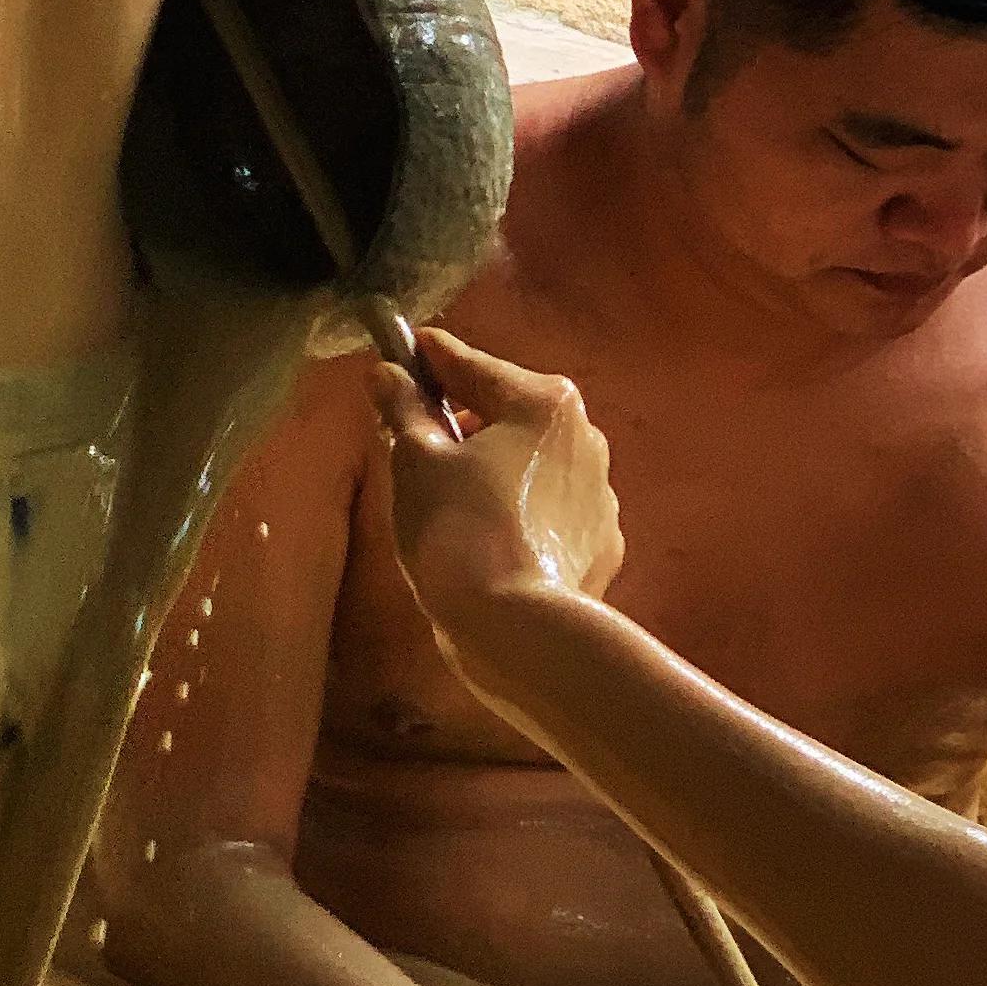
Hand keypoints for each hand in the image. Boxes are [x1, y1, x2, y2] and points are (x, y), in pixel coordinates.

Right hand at [373, 329, 624, 625]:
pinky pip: (546, 512)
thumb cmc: (460, 530)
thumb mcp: (415, 461)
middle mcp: (584, 437)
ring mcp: (600, 495)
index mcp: (543, 403)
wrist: (517, 631)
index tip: (395, 354)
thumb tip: (386, 373)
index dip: (424, 359)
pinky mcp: (600, 544)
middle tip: (409, 442)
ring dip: (491, 468)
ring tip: (446, 502)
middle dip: (459, 421)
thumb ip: (403, 408)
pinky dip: (517, 514)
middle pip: (505, 413)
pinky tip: (487, 540)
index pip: (469, 364)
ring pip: (528, 464)